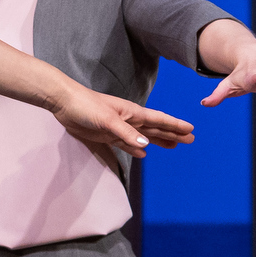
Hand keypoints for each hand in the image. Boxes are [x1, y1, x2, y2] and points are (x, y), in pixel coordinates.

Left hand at [53, 85, 192, 157]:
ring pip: (144, 137)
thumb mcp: (107, 119)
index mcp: (132, 113)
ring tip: (174, 146)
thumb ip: (126, 133)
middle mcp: (129, 120)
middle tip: (190, 140)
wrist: (64, 102)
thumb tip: (146, 147)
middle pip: (156, 129)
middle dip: (173, 134)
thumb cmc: (86, 105)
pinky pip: (126, 144)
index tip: (190, 129)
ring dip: (159, 141)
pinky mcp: (107, 135)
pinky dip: (136, 149)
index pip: (159, 120)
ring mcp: (118, 128)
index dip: (175, 125)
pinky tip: (143, 154)